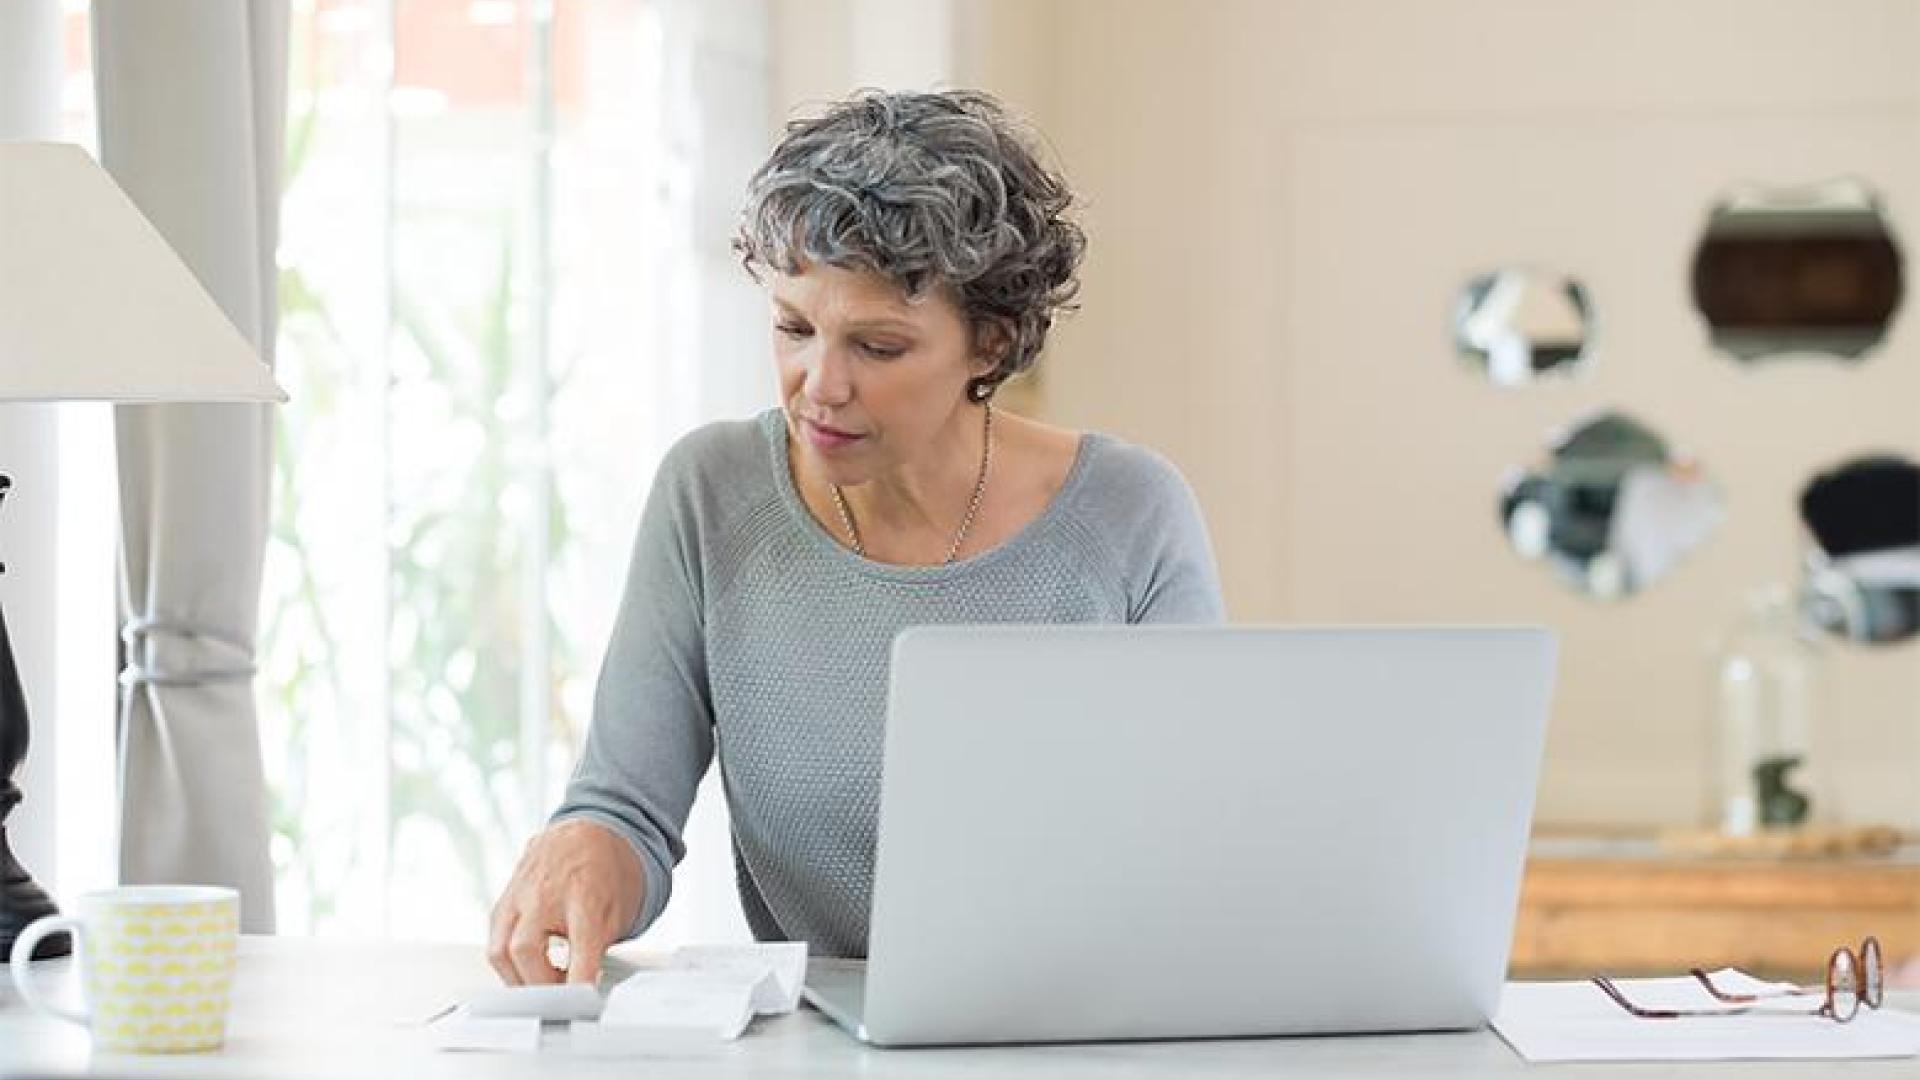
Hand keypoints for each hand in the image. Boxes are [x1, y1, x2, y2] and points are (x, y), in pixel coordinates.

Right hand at [488, 818, 643, 985]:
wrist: (593, 828)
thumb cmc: (609, 870)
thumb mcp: (619, 910)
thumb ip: (598, 950)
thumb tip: (583, 990)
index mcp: (585, 892)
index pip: (578, 947)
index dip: (578, 982)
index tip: (581, 1001)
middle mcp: (545, 890)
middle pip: (524, 950)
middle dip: (540, 985)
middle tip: (560, 997)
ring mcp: (519, 891)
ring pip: (499, 950)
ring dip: (518, 978)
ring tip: (544, 984)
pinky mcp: (504, 897)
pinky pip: (495, 937)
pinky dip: (509, 960)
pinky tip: (530, 965)